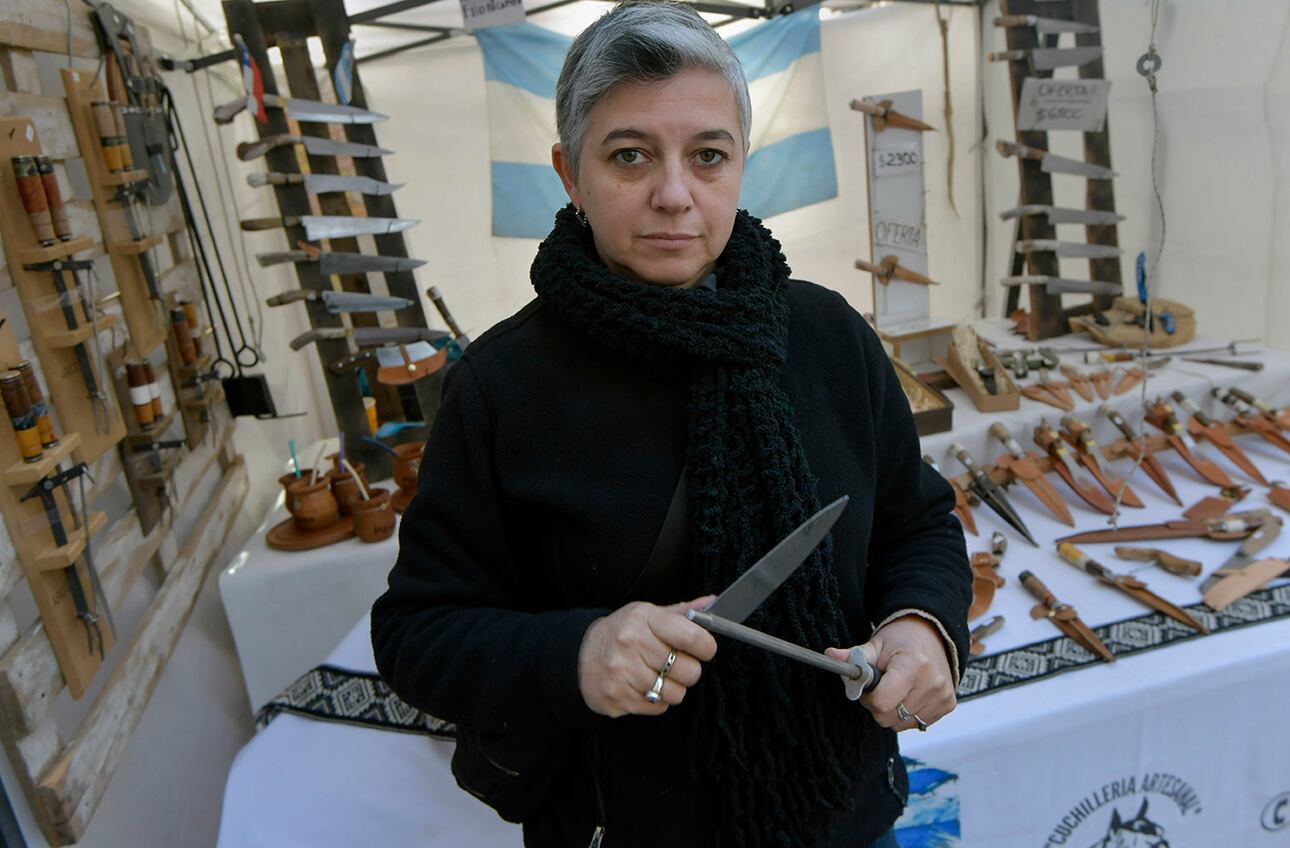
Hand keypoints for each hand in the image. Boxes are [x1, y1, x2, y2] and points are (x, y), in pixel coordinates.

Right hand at [578, 595, 717, 717]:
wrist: (580, 656)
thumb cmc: (620, 633)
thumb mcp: (647, 614)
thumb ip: (681, 612)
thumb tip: (712, 602)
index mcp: (643, 619)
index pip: (691, 636)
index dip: (706, 647)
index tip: (704, 649)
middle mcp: (632, 643)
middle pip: (688, 671)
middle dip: (688, 670)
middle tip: (675, 664)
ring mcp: (623, 672)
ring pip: (675, 693)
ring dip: (672, 688)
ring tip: (657, 676)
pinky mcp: (618, 697)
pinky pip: (658, 707)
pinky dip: (656, 700)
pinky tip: (643, 686)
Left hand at [825, 615, 955, 731]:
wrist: (934, 634)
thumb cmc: (902, 639)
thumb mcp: (876, 644)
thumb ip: (854, 656)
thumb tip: (830, 656)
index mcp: (913, 666)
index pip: (882, 703)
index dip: (868, 698)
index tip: (868, 687)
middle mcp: (932, 684)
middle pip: (889, 718)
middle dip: (878, 706)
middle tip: (880, 687)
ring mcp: (942, 697)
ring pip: (901, 724)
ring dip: (893, 712)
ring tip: (896, 689)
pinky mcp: (948, 705)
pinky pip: (916, 723)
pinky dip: (907, 714)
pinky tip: (909, 695)